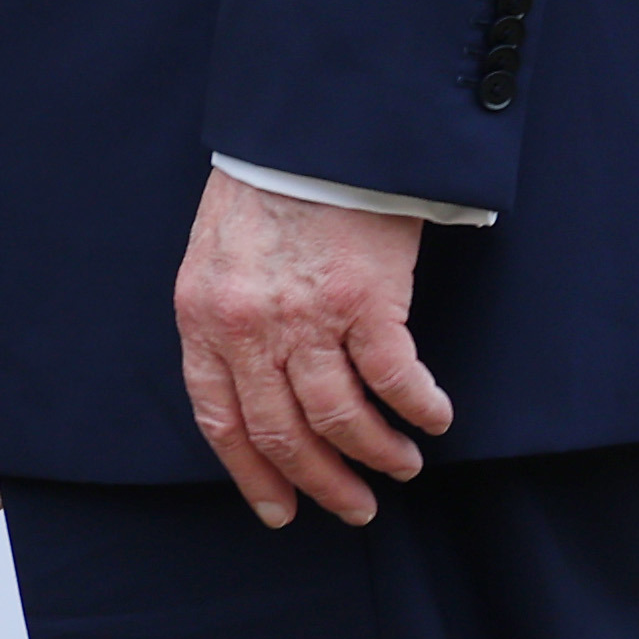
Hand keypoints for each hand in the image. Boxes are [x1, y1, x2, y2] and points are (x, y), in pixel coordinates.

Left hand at [173, 174, 453, 527]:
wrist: (309, 128)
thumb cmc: (265, 188)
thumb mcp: (216, 256)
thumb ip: (226, 321)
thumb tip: (254, 392)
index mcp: (203, 315)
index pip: (220, 419)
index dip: (253, 474)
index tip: (281, 511)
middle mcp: (248, 326)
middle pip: (283, 433)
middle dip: (322, 484)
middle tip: (355, 508)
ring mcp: (306, 316)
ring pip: (341, 420)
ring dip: (377, 456)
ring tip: (402, 467)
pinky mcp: (365, 299)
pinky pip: (396, 381)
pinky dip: (420, 410)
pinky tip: (435, 417)